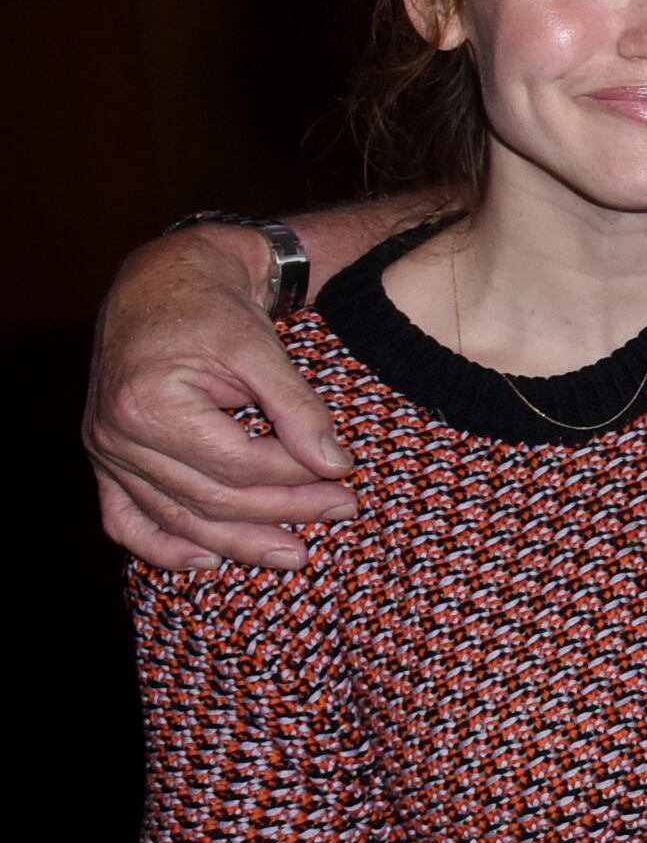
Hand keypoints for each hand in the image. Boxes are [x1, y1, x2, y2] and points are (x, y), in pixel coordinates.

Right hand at [90, 229, 354, 570]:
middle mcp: (116, 435)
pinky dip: (162, 547)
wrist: (161, 281)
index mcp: (148, 403)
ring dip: (239, 542)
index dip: (297, 472)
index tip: (346, 471)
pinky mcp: (105, 460)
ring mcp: (105, 452)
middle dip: (284, 510)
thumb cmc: (210, 307)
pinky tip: (208, 561)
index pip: (239, 463)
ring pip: (178, 518)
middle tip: (342, 510)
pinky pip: (124, 520)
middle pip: (212, 498)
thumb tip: (335, 465)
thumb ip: (298, 407)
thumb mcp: (260, 347)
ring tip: (296, 554)